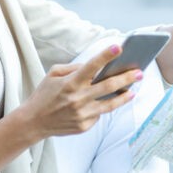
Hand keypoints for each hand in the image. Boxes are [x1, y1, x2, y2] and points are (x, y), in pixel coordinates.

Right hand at [21, 44, 139, 138]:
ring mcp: (82, 114)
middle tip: (139, 72)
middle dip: (126, 78)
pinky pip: (98, 114)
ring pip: (110, 104)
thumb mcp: (53, 74)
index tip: (119, 47)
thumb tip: (94, 68)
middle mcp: (78, 99)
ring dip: (124, 96)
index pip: (91, 66)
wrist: (33, 122)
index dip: (105, 56)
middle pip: (108, 86)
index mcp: (70, 83)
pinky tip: (105, 103)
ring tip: (133, 90)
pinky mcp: (84, 126)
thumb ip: (74, 68)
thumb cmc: (44, 95)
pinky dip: (102, 107)